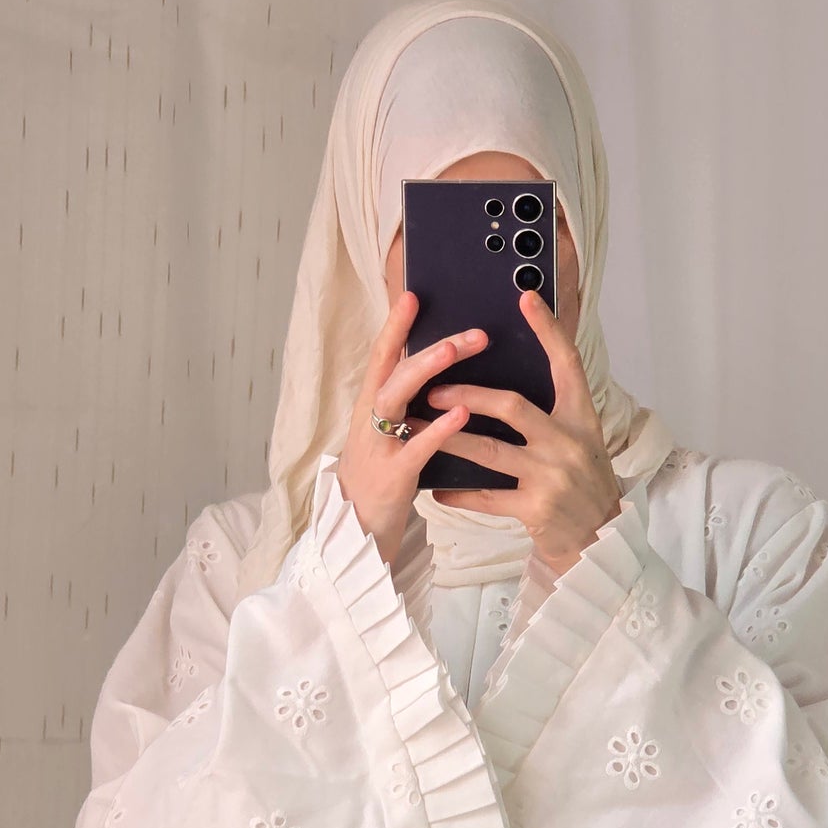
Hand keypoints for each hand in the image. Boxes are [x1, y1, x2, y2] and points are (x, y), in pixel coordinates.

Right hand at [336, 291, 485, 564]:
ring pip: (395, 399)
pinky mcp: (392, 477)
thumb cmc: (380, 478)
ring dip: (426, 371)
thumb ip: (406, 405)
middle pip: (392, 371)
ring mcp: (377, 447)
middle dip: (428, 345)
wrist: (357, 532)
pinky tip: (461, 413)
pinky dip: (438, 428)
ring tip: (456, 350)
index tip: (414, 295)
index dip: (395, 326)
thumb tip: (435, 371)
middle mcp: (369, 421)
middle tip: (469, 331)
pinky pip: (415, 448)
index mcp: (371, 408)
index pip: (381, 357)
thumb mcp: (387, 435)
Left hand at [423, 287, 622, 575]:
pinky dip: (458, 491)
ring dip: (449, 437)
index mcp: (581, 417)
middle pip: (512, 405)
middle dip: (467, 393)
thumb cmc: (582, 483)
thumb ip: (551, 412)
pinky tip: (436, 487)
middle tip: (432, 388)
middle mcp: (569, 442)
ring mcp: (552, 476)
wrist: (600, 540)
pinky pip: (486, 495)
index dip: (548, 329)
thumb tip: (507, 380)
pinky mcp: (536, 508)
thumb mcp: (579, 440)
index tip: (525, 298)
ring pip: (490, 450)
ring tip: (417, 427)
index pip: (566, 363)